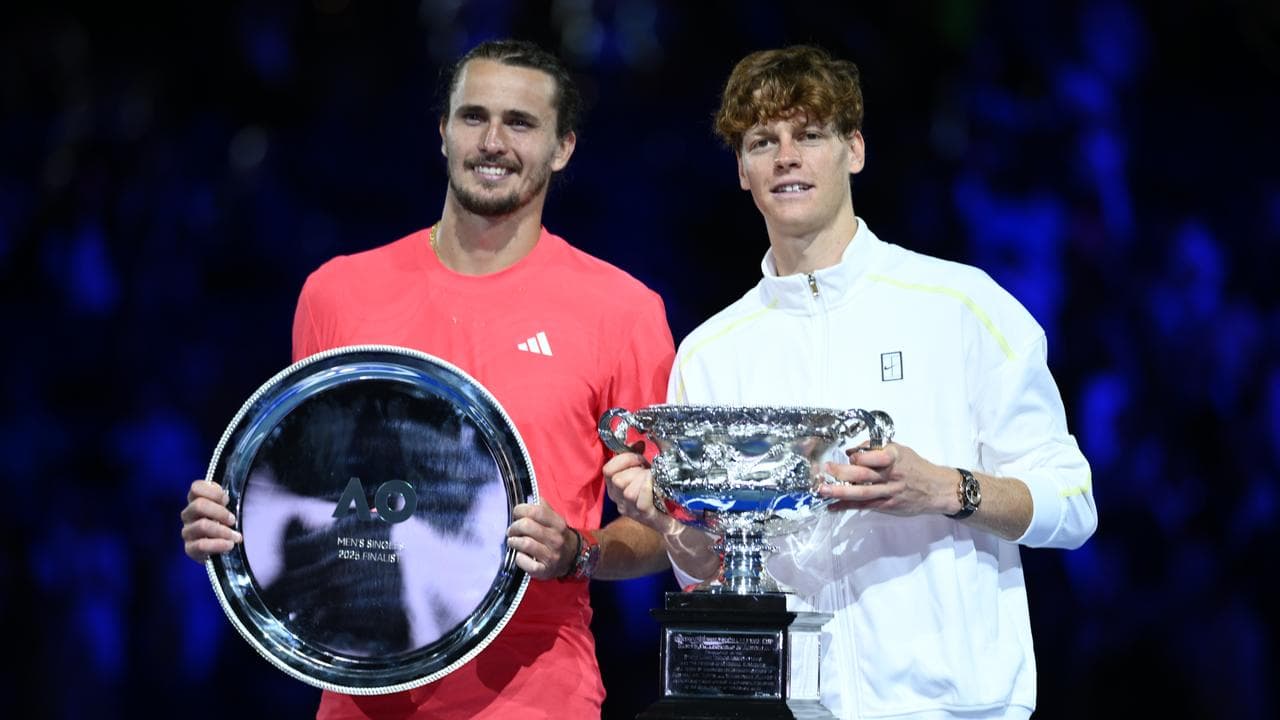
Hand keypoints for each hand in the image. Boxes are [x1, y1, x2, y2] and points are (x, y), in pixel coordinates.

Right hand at [180, 479, 242, 561]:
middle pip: (199, 505)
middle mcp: (188, 514)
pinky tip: (229, 545)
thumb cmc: (225, 524)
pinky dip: (218, 544)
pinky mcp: (190, 549)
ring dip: (223, 531)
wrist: (220, 548)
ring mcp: (187, 532)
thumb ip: (224, 500)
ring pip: (202, 525)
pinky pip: (201, 545)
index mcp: (196, 500)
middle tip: (232, 520)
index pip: (196, 487)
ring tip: (236, 536)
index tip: (226, 500)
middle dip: (220, 512)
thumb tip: (226, 498)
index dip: (214, 492)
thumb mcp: (226, 508)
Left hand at [506, 502, 576, 579]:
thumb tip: (530, 495)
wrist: (573, 558)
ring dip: (513, 541)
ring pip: (525, 544)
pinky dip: (519, 558)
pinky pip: (525, 563)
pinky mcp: (544, 570)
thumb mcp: (555, 520)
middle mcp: (556, 539)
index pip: (536, 511)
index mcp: (558, 523)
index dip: (520, 510)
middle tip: (512, 530)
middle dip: (514, 527)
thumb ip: (543, 507)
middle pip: (527, 526)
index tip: (516, 513)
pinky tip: (519, 555)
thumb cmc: (557, 536)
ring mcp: (551, 555)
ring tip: (512, 541)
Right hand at [604, 451, 678, 533]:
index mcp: (614, 486)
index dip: (623, 459)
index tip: (639, 457)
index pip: (608, 470)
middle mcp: (618, 499)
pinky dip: (647, 491)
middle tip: (648, 469)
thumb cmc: (656, 488)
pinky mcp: (645, 518)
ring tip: (653, 478)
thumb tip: (638, 442)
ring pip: (628, 492)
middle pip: (618, 480)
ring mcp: (631, 510)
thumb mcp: (644, 468)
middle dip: (635, 470)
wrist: (675, 514)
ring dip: (643, 480)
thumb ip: (638, 454)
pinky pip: (641, 504)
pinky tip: (654, 484)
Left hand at [817, 442, 955, 515]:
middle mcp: (891, 475)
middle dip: (841, 473)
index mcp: (894, 457)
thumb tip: (853, 451)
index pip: (872, 456)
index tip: (848, 456)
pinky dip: (847, 506)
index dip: (857, 457)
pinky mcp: (888, 506)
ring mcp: (889, 492)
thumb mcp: (901, 450)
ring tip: (823, 490)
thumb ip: (877, 449)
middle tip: (825, 471)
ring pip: (862, 492)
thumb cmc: (916, 467)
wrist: (937, 489)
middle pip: (863, 475)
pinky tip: (833, 506)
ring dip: (840, 492)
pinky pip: (865, 506)